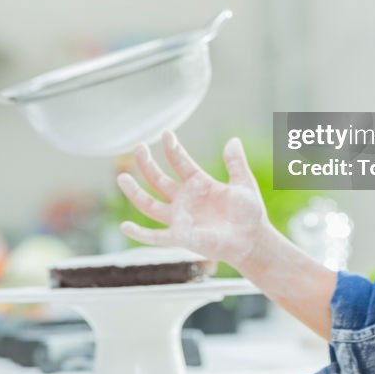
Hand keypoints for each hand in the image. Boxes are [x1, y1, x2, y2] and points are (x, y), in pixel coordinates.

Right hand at [117, 131, 269, 269]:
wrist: (253, 241)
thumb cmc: (250, 213)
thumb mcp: (244, 183)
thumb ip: (236, 163)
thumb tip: (233, 140)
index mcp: (199, 183)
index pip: (180, 162)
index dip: (173, 148)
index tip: (167, 133)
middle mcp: (185, 199)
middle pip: (158, 179)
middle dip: (147, 164)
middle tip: (139, 147)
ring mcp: (180, 218)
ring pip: (149, 204)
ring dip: (135, 192)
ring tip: (121, 176)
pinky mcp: (180, 237)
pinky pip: (155, 236)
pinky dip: (139, 234)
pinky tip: (125, 226)